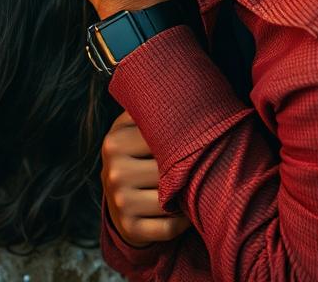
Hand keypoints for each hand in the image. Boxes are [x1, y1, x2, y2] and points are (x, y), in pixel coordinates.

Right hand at [102, 111, 191, 246]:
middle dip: (186, 171)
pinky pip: (170, 227)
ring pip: (170, 199)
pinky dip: (184, 222)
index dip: (182, 141)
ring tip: (194, 188)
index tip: (200, 139)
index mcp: (114, 142)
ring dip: (187, 197)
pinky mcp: (131, 229)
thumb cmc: (135, 158)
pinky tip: (185, 212)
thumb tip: (177, 88)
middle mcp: (113, 172)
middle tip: (204, 167)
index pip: (158, 139)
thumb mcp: (131, 131)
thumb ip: (146, 111)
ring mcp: (121, 202)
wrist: (117, 201)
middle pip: (167, 170)